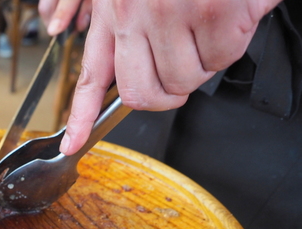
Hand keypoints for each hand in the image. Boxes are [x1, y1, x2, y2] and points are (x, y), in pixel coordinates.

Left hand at [40, 0, 280, 154]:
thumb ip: (127, 25)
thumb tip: (130, 70)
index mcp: (112, 10)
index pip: (91, 75)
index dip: (80, 116)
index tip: (71, 144)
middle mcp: (133, 15)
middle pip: (139, 94)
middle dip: (163, 98)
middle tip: (178, 83)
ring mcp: (170, 15)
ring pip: (183, 81)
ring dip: (201, 67)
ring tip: (208, 32)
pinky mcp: (209, 11)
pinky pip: (220, 58)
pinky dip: (230, 45)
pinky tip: (229, 18)